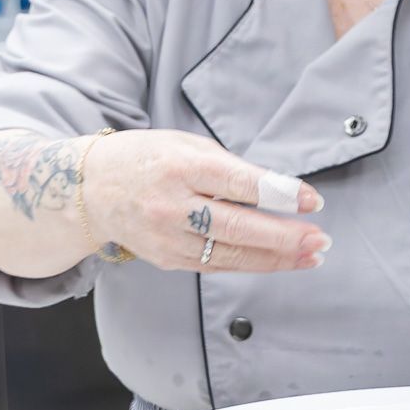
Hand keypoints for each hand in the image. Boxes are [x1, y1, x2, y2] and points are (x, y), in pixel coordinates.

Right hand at [82, 129, 329, 272]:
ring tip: (312, 256)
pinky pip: (215, 265)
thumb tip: (280, 191)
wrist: (88, 188)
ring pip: (229, 255)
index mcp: (182, 167)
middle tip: (321, 239)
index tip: (314, 202)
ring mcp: (166, 238)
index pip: (241, 184)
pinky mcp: (166, 259)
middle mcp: (172, 206)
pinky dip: (251, 264)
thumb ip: (233, 167)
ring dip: (276, 259)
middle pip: (237, 227)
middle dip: (285, 237)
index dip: (281, 194)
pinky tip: (279, 262)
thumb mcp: (190, 145)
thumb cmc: (149, 158)